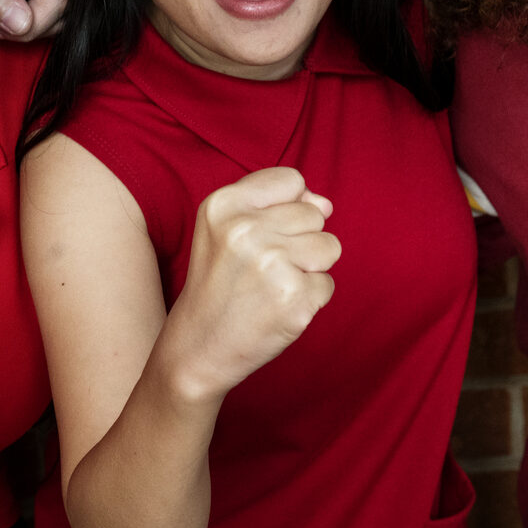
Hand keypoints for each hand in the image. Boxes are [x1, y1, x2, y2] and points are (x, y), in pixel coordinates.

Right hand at [162, 169, 340, 403]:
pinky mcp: (294, 298)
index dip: (286, 206)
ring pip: (330, 246)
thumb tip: (325, 205)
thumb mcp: (228, 228)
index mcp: (223, 204)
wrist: (198, 347)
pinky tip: (277, 308)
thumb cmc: (220, 282)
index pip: (292, 179)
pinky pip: (328, 284)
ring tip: (273, 284)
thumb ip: (277, 203)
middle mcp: (245, 229)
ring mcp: (271, 264)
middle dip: (299, 240)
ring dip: (310, 268)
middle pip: (315, 214)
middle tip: (262, 267)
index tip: (261, 233)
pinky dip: (309, 298)